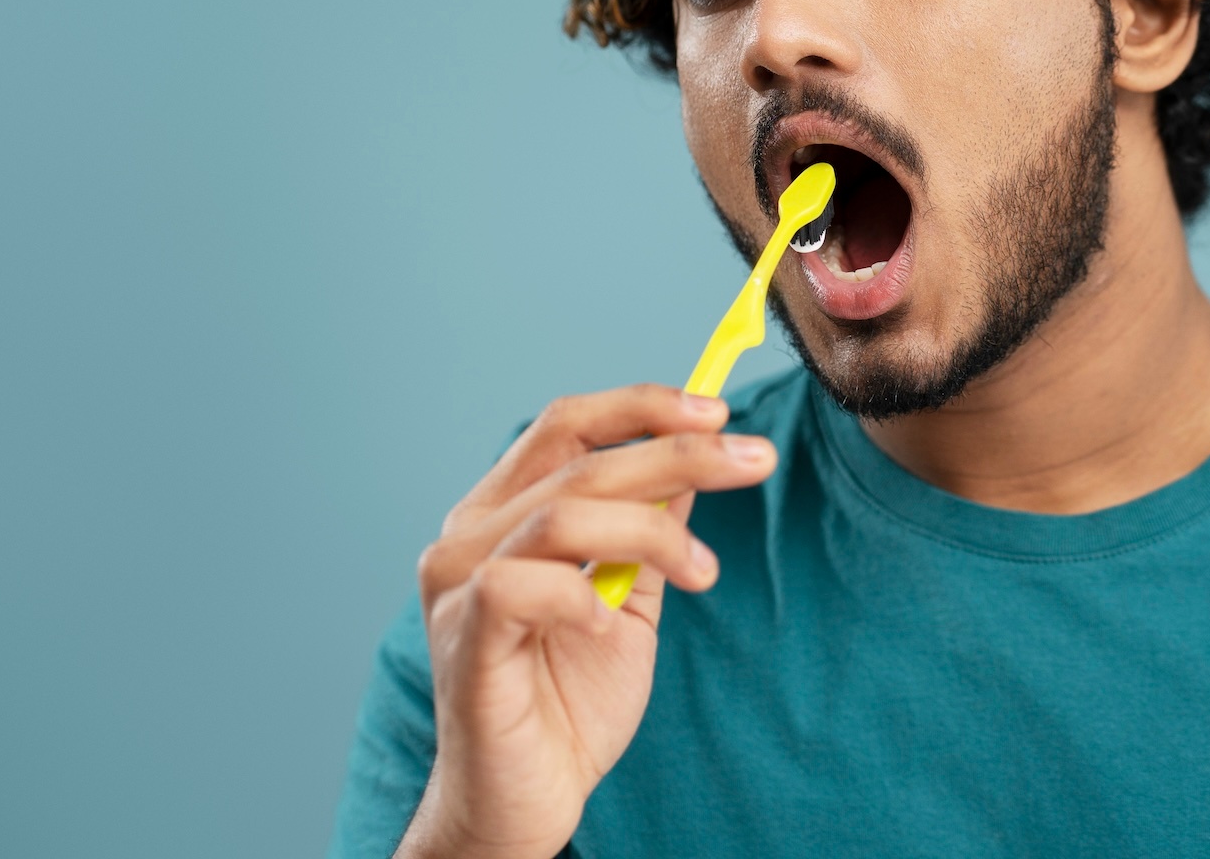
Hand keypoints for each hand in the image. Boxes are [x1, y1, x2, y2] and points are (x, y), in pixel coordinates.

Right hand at [394, 385, 777, 858]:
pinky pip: (521, 585)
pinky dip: (582, 594)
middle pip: (581, 460)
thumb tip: (700, 452)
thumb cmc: (569, 698)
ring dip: (653, 530)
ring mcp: (456, 586)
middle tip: (754, 461)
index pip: (568, 424)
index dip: (644, 407)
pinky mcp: (462, 640)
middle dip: (679, 454)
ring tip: (705, 572)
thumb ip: (649, 525)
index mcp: (502, 512)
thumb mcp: (628, 594)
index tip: (721, 412)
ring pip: (562, 512)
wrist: (528, 801)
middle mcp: (467, 536)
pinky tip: (610, 627)